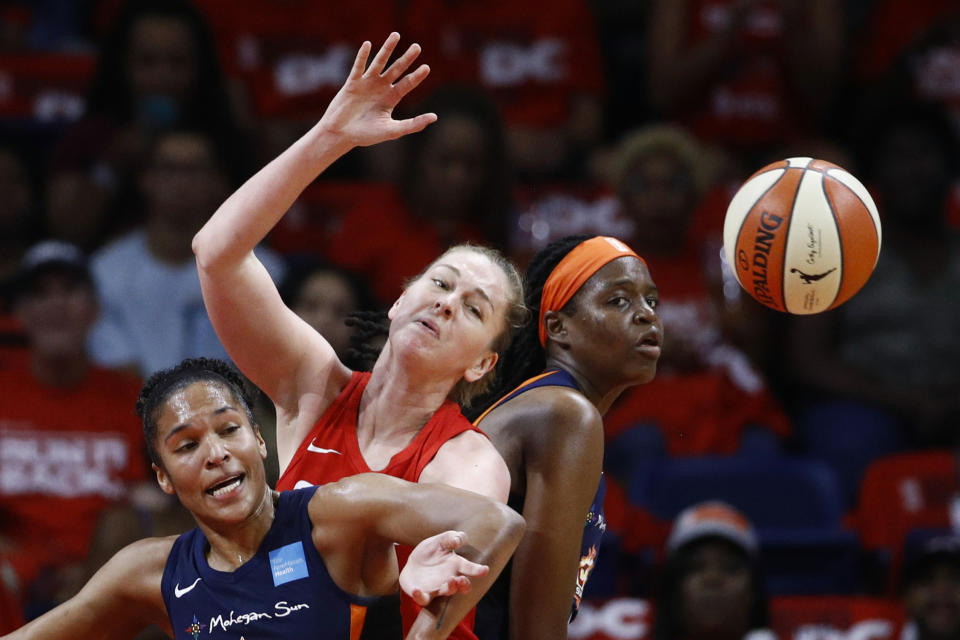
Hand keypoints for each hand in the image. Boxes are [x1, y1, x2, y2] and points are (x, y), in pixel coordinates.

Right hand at [318, 32, 436, 149]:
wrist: (341, 134)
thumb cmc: (366, 135)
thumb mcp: (393, 130)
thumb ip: (413, 124)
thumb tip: (435, 117)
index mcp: (391, 99)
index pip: (407, 84)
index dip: (417, 76)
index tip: (426, 67)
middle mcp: (381, 88)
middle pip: (397, 69)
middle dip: (407, 58)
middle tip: (417, 47)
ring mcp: (367, 83)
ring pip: (379, 62)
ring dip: (387, 49)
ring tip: (396, 35)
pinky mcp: (353, 82)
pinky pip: (358, 66)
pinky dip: (362, 56)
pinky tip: (368, 44)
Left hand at [400, 531, 488, 605]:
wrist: (413, 564)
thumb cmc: (431, 552)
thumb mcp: (439, 541)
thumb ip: (450, 538)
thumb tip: (458, 541)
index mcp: (455, 565)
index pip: (469, 568)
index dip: (477, 570)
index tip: (485, 570)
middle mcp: (449, 579)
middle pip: (461, 585)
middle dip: (464, 584)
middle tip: (462, 579)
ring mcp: (436, 588)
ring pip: (446, 592)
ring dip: (449, 588)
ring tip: (450, 581)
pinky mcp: (422, 594)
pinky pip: (422, 598)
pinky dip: (420, 596)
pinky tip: (417, 590)